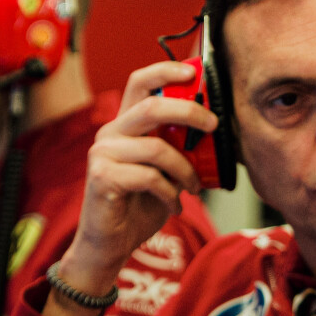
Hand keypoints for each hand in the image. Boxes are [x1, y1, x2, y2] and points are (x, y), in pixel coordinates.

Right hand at [45, 61, 216, 315]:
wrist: (110, 245)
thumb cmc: (138, 206)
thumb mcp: (165, 171)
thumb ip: (178, 148)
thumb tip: (212, 130)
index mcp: (125, 125)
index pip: (140, 82)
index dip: (165, 70)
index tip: (193, 71)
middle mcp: (110, 134)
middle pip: (152, 107)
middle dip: (189, 112)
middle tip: (213, 125)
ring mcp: (102, 154)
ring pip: (157, 148)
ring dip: (185, 170)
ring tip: (193, 187)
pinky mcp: (102, 178)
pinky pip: (149, 177)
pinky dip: (170, 193)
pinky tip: (173, 205)